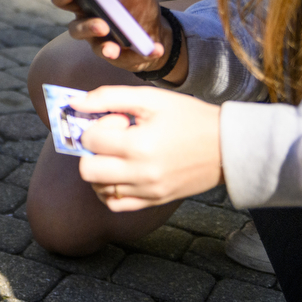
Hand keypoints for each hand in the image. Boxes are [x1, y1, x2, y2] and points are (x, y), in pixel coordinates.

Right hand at [53, 0, 185, 78]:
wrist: (156, 32)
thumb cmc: (138, 8)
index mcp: (87, 5)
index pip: (65, 0)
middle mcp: (88, 27)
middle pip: (76, 29)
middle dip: (87, 28)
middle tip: (101, 25)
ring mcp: (102, 45)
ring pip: (98, 48)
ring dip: (106, 48)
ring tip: (116, 48)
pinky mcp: (119, 59)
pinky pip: (129, 59)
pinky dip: (143, 54)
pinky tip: (156, 49)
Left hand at [72, 86, 222, 210]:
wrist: (228, 147)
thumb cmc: (190, 118)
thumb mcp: (150, 98)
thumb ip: (108, 98)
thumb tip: (73, 103)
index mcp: (139, 146)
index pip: (90, 140)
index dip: (97, 125)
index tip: (116, 120)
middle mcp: (141, 174)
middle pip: (87, 170)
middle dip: (91, 151)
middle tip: (110, 140)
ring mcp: (148, 191)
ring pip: (99, 189)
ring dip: (98, 170)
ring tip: (117, 155)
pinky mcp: (154, 201)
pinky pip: (116, 204)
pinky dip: (109, 190)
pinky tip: (119, 173)